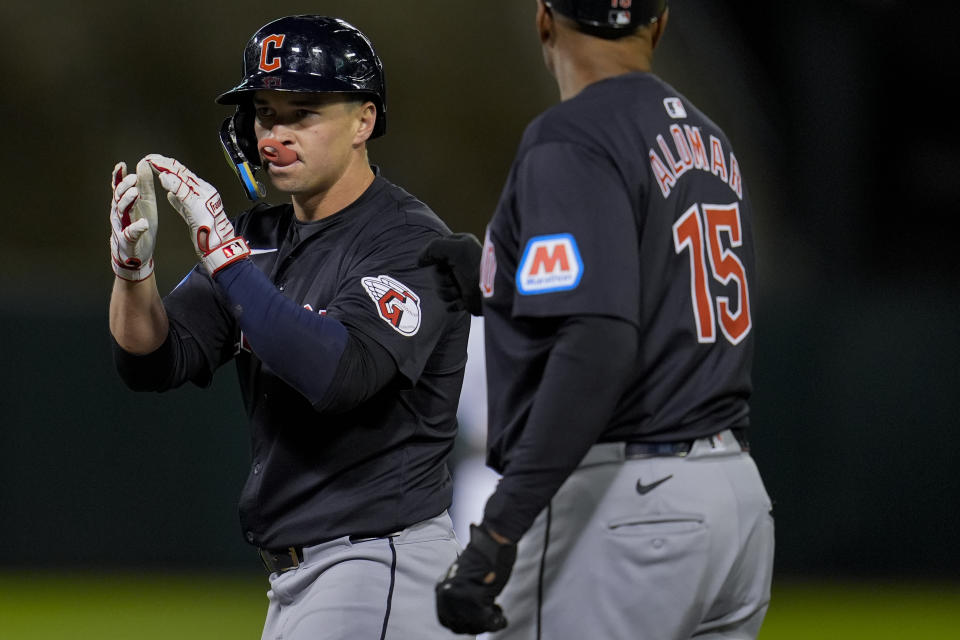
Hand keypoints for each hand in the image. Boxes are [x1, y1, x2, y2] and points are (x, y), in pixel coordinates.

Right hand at [110, 159, 157, 281]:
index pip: (118, 187)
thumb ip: (144, 184)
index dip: (118, 177)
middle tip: (133, 179)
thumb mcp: (146, 201)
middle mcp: (119, 214)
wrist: (137, 252)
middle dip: (124, 187)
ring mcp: (122, 227)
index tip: (121, 165)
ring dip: (128, 202)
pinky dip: (137, 228)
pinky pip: (131, 234)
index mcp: (123, 203)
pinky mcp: (129, 241)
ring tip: (135, 193)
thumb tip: (143, 163)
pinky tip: (143, 223)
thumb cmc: (139, 223)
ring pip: (121, 213)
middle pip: (118, 198)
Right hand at [145, 153, 249, 274]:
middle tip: (149, 160)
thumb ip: (180, 191)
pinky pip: (182, 201)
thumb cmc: (210, 231)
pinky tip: (169, 194)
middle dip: (165, 166)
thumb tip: (165, 175)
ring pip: (180, 186)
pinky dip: (174, 195)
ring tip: (157, 171)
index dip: (164, 164)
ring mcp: (198, 203)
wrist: (218, 248)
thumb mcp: (193, 208)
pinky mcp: (195, 213)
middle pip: (180, 175)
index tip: (150, 158)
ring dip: (168, 177)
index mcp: (202, 189)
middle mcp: (200, 193)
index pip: (180, 171)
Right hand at [417, 232, 482, 315]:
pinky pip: (450, 304)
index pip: (437, 250)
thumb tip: (420, 261)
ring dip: (448, 292)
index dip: (437, 258)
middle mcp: (462, 262)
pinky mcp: (466, 298)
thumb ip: (433, 248)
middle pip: (437, 272)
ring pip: (442, 289)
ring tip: (461, 290)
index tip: (443, 263)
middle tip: (455, 277)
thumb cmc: (474, 267)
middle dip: (443, 278)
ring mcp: (464, 281)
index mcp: (462, 247)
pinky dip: (454, 304)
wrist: (492, 292)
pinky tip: (461, 301)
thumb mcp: (453, 249)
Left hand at [436, 523, 516, 633]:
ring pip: (474, 625)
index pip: (446, 619)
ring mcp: (460, 596)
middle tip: (490, 615)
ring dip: (487, 623)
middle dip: (476, 625)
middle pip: (459, 625)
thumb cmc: (484, 556)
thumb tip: (470, 621)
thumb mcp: (465, 578)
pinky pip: (489, 621)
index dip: (463, 623)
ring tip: (497, 612)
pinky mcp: (477, 597)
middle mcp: (447, 594)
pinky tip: (501, 614)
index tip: (477, 621)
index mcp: (441, 588)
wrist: (493, 539)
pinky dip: (498, 621)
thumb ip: (461, 596)